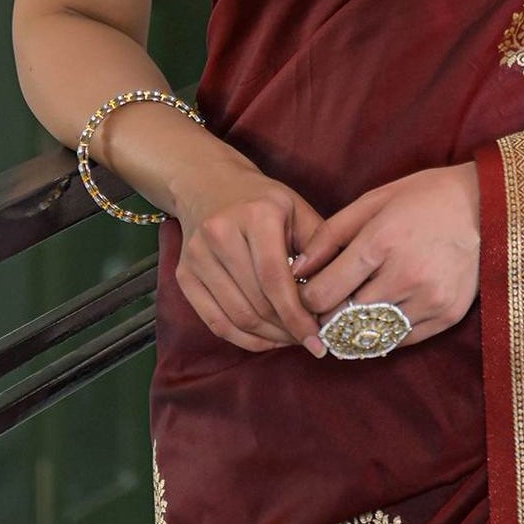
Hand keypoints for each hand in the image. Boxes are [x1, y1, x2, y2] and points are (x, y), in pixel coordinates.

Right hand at [173, 159, 330, 356]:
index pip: (275, 279)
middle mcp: (221, 234)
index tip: (318, 338)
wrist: (209, 184)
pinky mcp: (184, 275)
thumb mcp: (298, 209)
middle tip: (310, 339)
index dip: (297, 315)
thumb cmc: (262, 200)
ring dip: (269, 337)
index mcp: (256, 216)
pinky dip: (244, 339)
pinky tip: (266, 339)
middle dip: (287, 329)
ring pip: (237, 316)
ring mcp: (198, 257)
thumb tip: (338, 293)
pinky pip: (215, 322)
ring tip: (292, 338)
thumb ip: (320, 247)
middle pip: (257, 302)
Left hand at [292, 162, 480, 351]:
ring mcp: (428, 299)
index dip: (306, 298)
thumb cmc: (424, 198)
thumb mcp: (373, 201)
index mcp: (380, 243)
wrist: (487, 206)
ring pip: (370, 335)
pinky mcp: (446, 315)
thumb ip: (330, 235)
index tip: (307, 291)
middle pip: (343, 319)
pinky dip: (383, 333)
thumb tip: (298, 268)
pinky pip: (400, 340)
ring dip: (353, 328)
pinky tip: (380, 315)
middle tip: (324, 306)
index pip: (323, 294)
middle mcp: (404, 276)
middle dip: (326, 316)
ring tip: (350, 312)